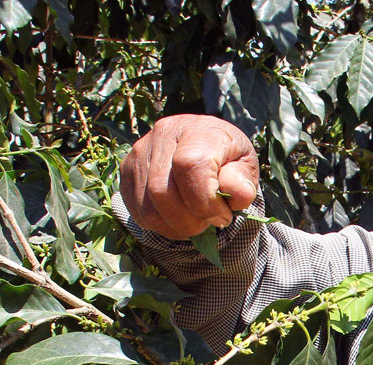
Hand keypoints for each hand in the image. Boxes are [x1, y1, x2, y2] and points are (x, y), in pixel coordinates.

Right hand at [120, 115, 259, 239]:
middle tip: (208, 223)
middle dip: (189, 221)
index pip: (190, 166)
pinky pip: (138, 211)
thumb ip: (242, 180)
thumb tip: (237, 194)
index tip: (223, 215)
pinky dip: (160, 225)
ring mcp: (140, 151)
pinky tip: (177, 218)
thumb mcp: (245, 166)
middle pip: (162, 192)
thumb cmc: (228, 159)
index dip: (206, 201)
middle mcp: (163, 134)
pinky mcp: (127, 169)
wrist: (204, 147)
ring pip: (148, 208)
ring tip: (194, 222)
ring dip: (175, 227)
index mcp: (198, 130)